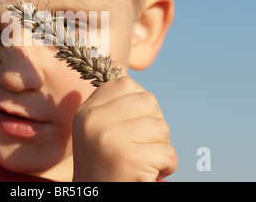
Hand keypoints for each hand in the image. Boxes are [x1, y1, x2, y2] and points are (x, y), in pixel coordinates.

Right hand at [72, 64, 176, 181]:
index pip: (125, 83)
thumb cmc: (104, 163)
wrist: (96, 196)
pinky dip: (165, 167)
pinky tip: (145, 174)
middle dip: (152, 126)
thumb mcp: (96, 127)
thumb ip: (109, 101)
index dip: (138, 104)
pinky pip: (168, 153)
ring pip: (162, 128)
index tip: (129, 125)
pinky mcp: (129, 158)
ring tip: (140, 161)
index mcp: (87, 110)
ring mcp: (110, 138)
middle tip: (136, 146)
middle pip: (149, 102)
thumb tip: (120, 66)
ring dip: (160, 149)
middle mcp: (94, 120)